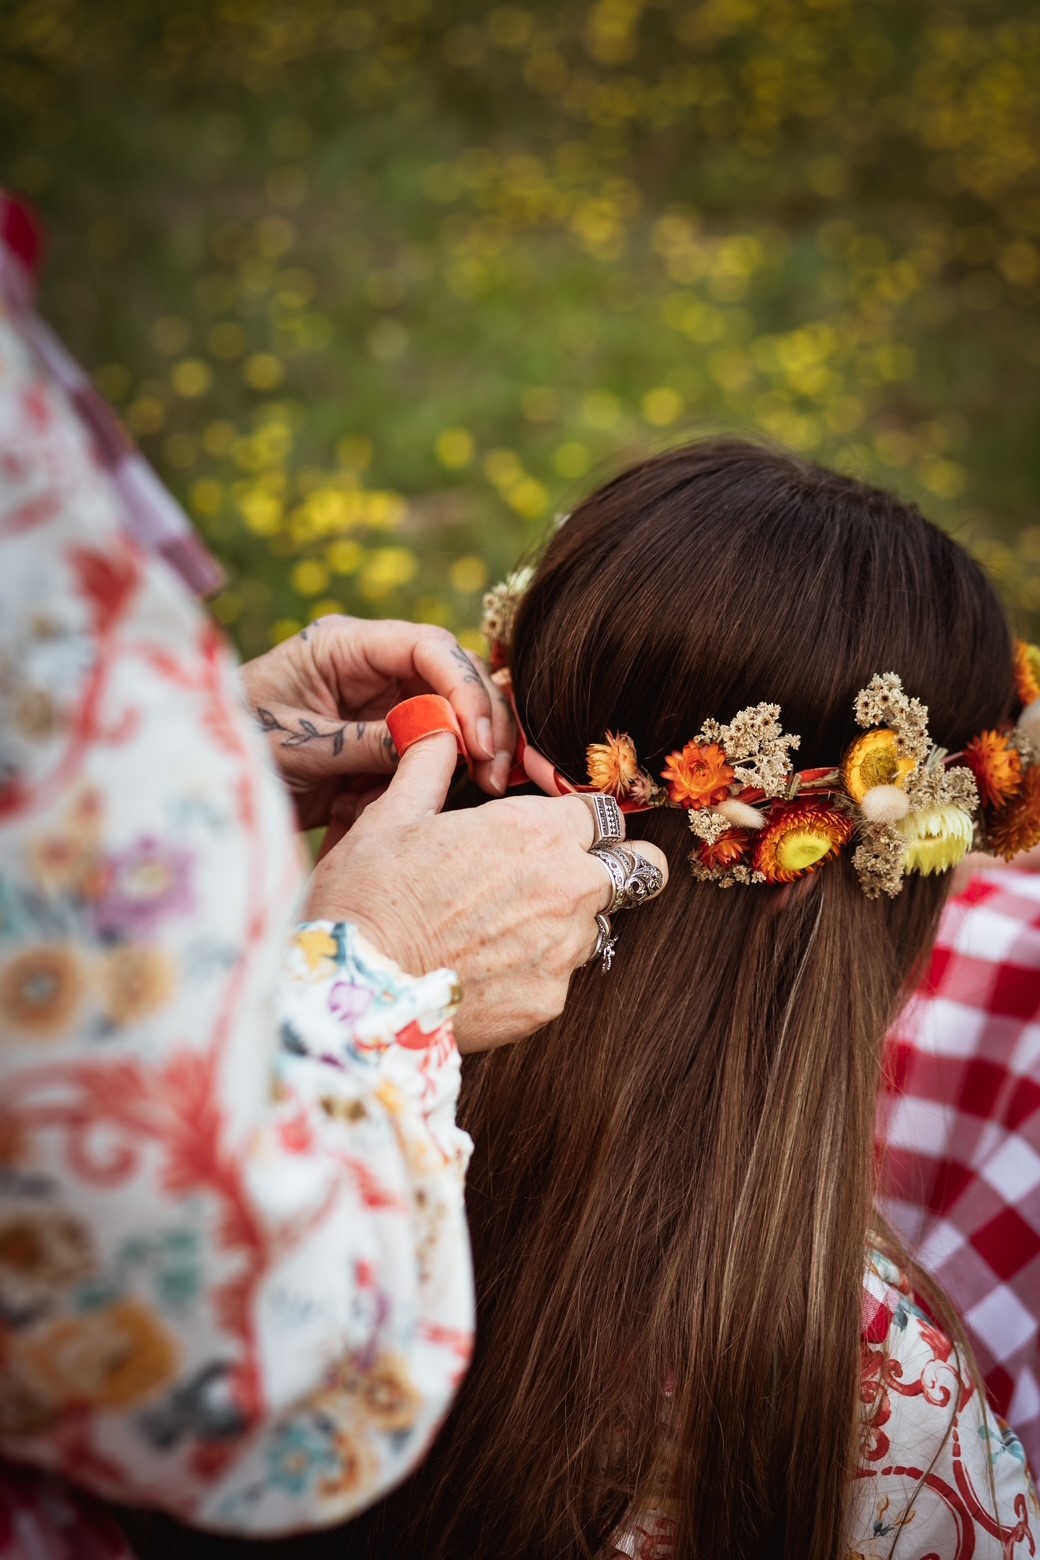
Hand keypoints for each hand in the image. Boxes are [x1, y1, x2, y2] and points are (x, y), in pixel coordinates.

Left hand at [239, 615, 514, 829]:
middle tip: (498, 774)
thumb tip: (441, 740)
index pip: (428, 647)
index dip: (464, 687)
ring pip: (455, 713)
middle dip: (484, 720)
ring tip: (492, 787)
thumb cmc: (235, 751)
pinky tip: (463, 796)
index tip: (478, 740)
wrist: (205, 788)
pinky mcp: (386, 742)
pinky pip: (434, 750)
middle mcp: (372, 667)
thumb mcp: (300, 747)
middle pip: (454, 676)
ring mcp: (382, 703)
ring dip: (479, 747)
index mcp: (344, 646)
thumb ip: (369, 741)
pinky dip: (453, 771)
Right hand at [304, 730, 669, 1050]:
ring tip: (504, 928)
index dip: (587, 820)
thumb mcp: (392, 815)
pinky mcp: (550, 1001)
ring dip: (569, 922)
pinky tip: (486, 968)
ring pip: (601, 925)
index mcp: (535, 831)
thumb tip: (440, 723)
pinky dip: (536, 971)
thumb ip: (431, 763)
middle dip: (615, 867)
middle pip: (639, 869)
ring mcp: (564, 949)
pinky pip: (562, 977)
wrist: (358, 992)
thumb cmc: (369, 897)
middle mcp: (567, 887)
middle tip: (567, 876)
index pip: (607, 813)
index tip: (565, 831)